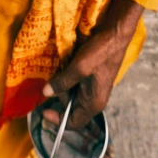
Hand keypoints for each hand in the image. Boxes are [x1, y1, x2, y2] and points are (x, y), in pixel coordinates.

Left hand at [42, 0, 142, 129]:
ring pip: (72, 94)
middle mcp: (94, 99)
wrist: (115, 34)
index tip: (42, 110)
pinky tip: (63, 67)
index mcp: (94, 103)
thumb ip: (62, 82)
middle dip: (59, 97)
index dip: (57, 119)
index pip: (73, 122)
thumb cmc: (100, 52)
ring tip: (57, 71)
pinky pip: (76, 84)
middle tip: (51, 81)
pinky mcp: (92, 77)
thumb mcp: (79, 67)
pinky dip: (67, 78)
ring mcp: (94, 88)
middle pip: (71, 107)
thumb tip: (45, 93)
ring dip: (62, 85)